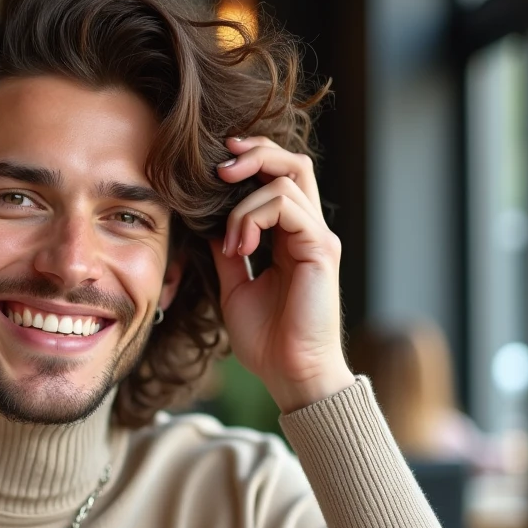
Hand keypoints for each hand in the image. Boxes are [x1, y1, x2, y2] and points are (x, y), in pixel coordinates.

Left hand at [210, 136, 354, 413]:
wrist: (290, 373)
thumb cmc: (267, 338)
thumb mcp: (235, 284)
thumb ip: (227, 249)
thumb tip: (207, 222)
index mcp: (291, 236)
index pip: (279, 177)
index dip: (251, 161)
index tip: (215, 167)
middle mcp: (309, 230)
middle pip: (293, 163)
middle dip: (254, 154)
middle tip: (220, 168)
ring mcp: (318, 237)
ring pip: (287, 179)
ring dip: (244, 203)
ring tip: (231, 243)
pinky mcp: (321, 249)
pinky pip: (288, 207)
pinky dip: (254, 217)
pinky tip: (239, 247)